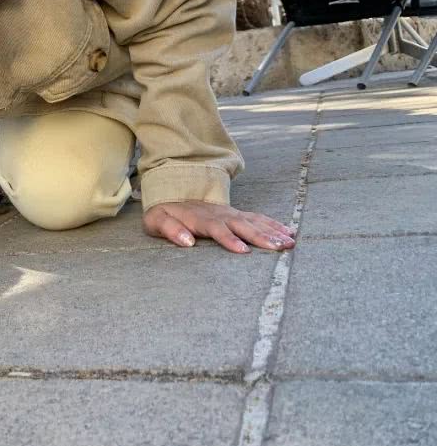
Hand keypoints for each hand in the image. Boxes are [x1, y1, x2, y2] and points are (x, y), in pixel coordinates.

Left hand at [143, 201, 295, 253]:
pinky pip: (258, 218)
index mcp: (199, 218)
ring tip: (290, 242)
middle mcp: (218, 214)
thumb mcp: (156, 221)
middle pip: (241, 225)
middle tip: (278, 248)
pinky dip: (274, 225)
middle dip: (260, 237)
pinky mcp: (237, 214)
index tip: (243, 251)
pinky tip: (289, 232)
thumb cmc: (164, 213)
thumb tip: (187, 242)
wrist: (172, 194)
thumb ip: (170, 229)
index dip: (229, 239)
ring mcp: (230, 213)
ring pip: (254, 221)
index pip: (216, 229)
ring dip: (272, 231)